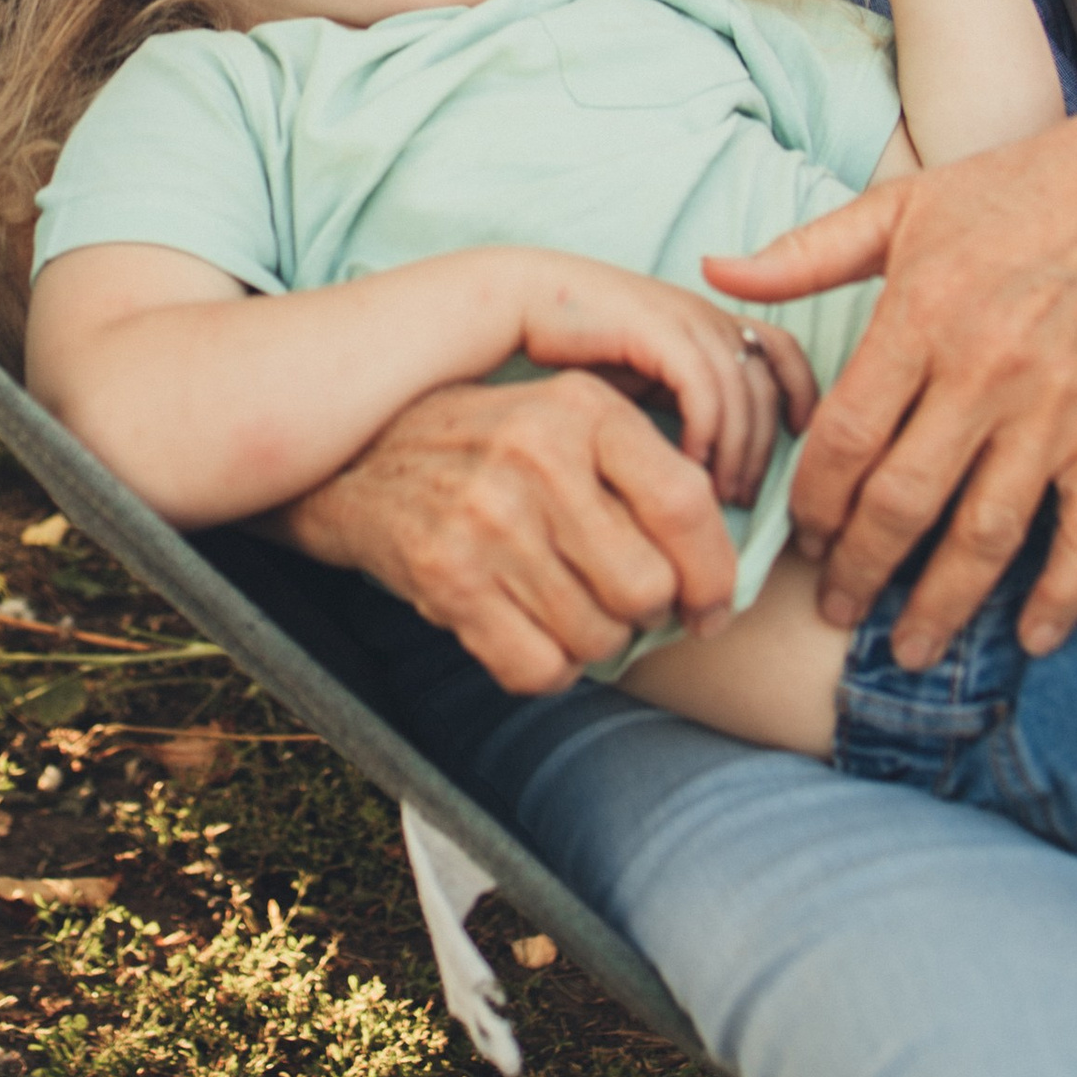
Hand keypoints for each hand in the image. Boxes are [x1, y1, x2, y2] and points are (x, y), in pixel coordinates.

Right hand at [276, 371, 750, 691]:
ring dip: (593, 640)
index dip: (714, 573)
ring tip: (563, 605)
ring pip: (599, 636)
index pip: (688, 505)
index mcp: (581, 407)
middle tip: (618, 599)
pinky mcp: (447, 578)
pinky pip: (540, 669)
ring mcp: (487, 519)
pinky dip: (545, 667)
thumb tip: (721, 572)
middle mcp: (536, 456)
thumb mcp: (562, 418)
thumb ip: (641, 470)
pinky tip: (525, 630)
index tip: (710, 605)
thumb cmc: (486, 447)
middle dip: (645, 612)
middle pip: (649, 588)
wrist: (355, 462)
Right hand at [512, 260, 815, 505]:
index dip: (802, 396)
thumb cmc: (574, 356)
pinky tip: (687, 466)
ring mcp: (684, 316)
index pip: (783, 352)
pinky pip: (704, 386)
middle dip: (765, 446)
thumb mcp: (643, 386)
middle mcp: (706, 314)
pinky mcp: (656, 327)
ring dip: (737, 449)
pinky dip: (706, 431)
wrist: (516, 306)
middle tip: (746, 499)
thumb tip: (712, 472)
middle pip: (769, 381)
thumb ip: (681, 413)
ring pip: (742, 390)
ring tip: (718, 496)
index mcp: (709, 323)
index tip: (796, 449)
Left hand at [704, 112, 1076, 666]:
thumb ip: (800, 255)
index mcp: (921, 316)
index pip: (848, 437)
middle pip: (908, 499)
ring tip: (908, 649)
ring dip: (945, 601)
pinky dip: (1065, 591)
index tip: (797, 538)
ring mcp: (1057, 409)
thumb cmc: (995, 201)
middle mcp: (988, 371)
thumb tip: (710, 270)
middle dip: (862, 568)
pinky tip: (1029, 638)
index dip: (814, 500)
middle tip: (833, 609)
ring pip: (990, 530)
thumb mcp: (893, 209)